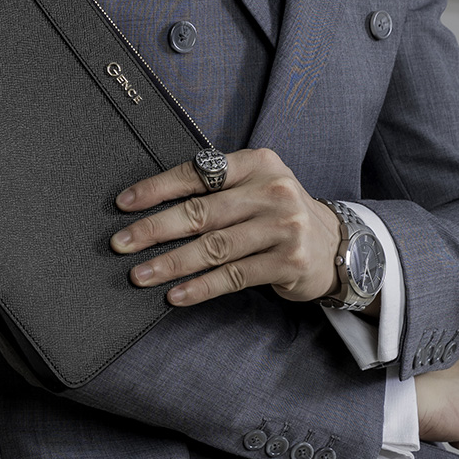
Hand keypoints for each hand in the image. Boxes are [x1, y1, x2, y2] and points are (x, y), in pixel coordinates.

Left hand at [110, 147, 340, 306]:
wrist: (336, 243)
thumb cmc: (277, 211)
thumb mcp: (254, 184)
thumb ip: (215, 186)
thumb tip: (151, 205)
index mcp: (256, 163)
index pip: (197, 172)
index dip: (157, 188)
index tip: (124, 204)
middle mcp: (272, 191)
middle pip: (201, 211)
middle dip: (155, 229)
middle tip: (122, 243)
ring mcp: (282, 227)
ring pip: (214, 248)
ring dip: (171, 263)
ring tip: (140, 274)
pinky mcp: (288, 262)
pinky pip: (234, 277)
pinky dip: (201, 287)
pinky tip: (176, 295)